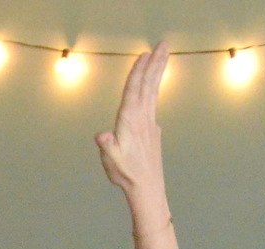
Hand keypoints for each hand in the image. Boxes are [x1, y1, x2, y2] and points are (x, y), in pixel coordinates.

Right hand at [96, 45, 168, 201]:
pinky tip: (153, 87)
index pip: (134, 92)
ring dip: (158, 72)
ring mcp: (150, 123)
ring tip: (162, 55)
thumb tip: (101, 135)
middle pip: (148, 85)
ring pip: (153, 92)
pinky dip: (153, 89)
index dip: (138, 72)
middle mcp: (143, 118)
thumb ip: (107, 146)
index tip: (144, 55)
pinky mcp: (153, 131)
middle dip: (155, 64)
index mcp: (131, 122)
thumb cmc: (126, 174)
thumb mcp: (111, 161)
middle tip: (163, 44)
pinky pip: (153, 103)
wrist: (147, 188)